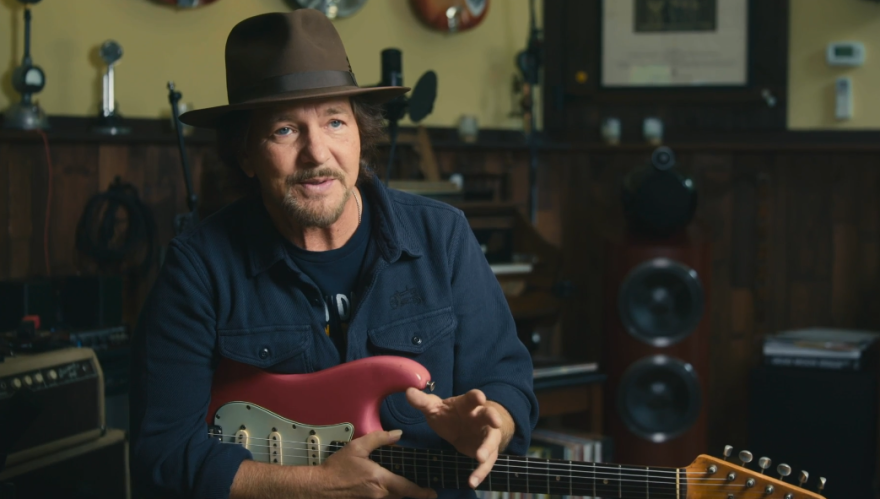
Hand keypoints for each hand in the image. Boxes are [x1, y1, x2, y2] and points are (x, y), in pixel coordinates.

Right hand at [314, 429, 437, 498]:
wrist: (319, 487)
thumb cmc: (337, 467)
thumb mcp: (357, 447)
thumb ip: (379, 439)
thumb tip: (398, 434)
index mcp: (380, 479)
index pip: (407, 488)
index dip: (421, 492)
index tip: (432, 493)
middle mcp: (379, 495)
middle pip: (401, 496)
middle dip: (411, 494)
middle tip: (421, 491)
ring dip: (398, 496)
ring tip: (404, 490)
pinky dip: (387, 497)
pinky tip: (383, 491)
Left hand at [406, 388, 512, 488]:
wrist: (462, 427)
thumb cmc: (449, 415)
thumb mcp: (434, 408)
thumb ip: (422, 402)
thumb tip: (408, 392)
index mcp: (467, 405)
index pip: (472, 398)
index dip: (476, 397)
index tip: (479, 397)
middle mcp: (480, 418)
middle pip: (489, 416)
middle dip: (493, 418)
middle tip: (495, 422)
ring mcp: (485, 435)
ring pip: (491, 441)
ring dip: (487, 449)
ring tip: (480, 458)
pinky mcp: (485, 451)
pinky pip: (486, 462)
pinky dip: (480, 472)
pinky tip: (471, 482)